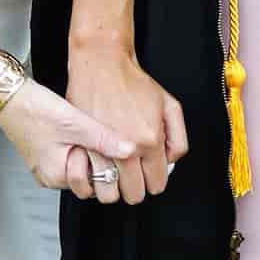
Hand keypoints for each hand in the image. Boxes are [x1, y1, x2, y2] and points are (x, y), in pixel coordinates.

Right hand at [0, 76, 135, 190]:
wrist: (10, 95)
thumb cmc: (36, 109)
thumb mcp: (76, 123)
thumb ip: (104, 139)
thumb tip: (130, 150)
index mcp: (57, 175)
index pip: (94, 185)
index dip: (106, 167)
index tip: (110, 148)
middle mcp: (50, 176)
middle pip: (87, 178)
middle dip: (97, 161)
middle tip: (99, 138)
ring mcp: (46, 166)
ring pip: (79, 166)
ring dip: (88, 152)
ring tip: (87, 131)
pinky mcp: (45, 153)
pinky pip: (68, 156)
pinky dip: (77, 146)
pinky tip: (78, 129)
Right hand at [64, 41, 187, 205]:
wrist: (102, 65)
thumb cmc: (133, 82)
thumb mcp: (169, 104)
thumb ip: (177, 138)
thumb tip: (170, 161)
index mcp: (150, 141)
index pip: (157, 183)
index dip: (155, 180)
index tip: (150, 175)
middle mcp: (127, 149)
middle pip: (134, 194)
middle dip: (136, 187)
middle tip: (135, 174)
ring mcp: (103, 150)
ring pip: (110, 193)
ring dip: (114, 187)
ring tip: (116, 174)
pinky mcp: (82, 148)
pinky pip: (89, 181)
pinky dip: (94, 179)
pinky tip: (99, 166)